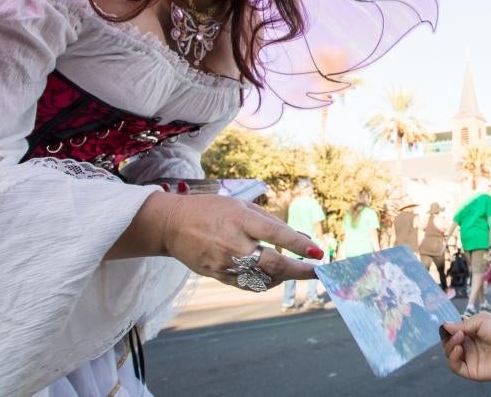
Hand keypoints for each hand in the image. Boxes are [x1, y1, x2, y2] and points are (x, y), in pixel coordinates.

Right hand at [162, 194, 321, 288]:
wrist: (172, 225)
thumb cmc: (212, 210)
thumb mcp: (241, 205)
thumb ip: (271, 222)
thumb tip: (301, 239)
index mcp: (240, 219)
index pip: (276, 233)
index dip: (299, 244)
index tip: (318, 253)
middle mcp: (233, 242)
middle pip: (273, 263)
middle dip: (299, 270)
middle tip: (317, 272)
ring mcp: (224, 262)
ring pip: (263, 279)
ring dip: (284, 277)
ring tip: (293, 270)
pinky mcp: (217, 275)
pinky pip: (248, 284)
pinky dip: (265, 282)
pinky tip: (273, 276)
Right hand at [441, 312, 490, 381]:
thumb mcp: (482, 320)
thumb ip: (463, 324)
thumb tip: (445, 326)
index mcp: (472, 332)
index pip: (453, 331)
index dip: (448, 328)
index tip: (446, 324)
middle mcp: (469, 345)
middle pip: (449, 343)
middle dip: (448, 337)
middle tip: (456, 332)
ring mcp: (469, 358)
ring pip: (450, 354)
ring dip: (450, 345)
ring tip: (459, 338)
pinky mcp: (471, 370)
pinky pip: (455, 367)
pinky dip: (453, 358)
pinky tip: (459, 349)